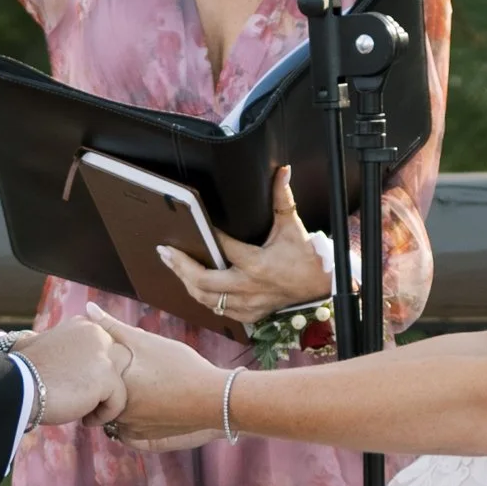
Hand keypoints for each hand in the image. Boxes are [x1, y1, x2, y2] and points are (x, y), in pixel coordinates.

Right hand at [20, 317, 129, 426]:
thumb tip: (33, 337)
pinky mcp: (108, 378)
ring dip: (106, 401)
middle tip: (86, 401)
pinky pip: (118, 402)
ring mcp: (104, 356)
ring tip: (83, 411)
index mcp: (84, 326)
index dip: (97, 374)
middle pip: (120, 365)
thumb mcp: (37, 344)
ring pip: (121, 385)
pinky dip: (103, 415)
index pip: (107, 351)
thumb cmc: (22, 371)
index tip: (78, 387)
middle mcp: (98, 334)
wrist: (16, 386)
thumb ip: (55, 342)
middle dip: (108, 386)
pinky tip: (83, 419)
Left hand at [88, 308, 227, 445]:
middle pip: (99, 400)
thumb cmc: (181, 366)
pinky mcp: (145, 442)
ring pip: (112, 418)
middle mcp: (115, 413)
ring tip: (138, 390)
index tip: (101, 361)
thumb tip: (87, 308)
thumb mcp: (146, 341)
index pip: (90, 379)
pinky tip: (146, 408)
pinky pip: (127, 434)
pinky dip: (132, 423)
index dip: (95, 368)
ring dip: (116, 407)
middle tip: (119, 375)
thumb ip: (113, 327)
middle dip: (103, 389)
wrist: (215, 399)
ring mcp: (130, 431)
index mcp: (111, 388)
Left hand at [158, 167, 329, 330]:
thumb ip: (282, 198)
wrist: (321, 285)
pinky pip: (217, 309)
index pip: (223, 247)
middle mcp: (248, 287)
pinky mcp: (249, 315)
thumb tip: (283, 171)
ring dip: (186, 282)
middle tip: (165, 251)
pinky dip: (203, 297)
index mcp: (257, 264)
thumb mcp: (292, 226)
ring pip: (205, 299)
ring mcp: (247, 304)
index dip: (207, 235)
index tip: (194, 223)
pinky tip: (192, 283)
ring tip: (173, 264)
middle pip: (203, 281)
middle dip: (180, 266)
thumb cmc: (305, 256)